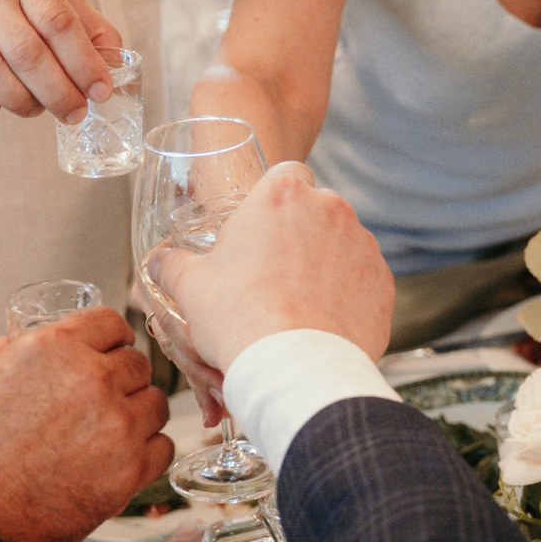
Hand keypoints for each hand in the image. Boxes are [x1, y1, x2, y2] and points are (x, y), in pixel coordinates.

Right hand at [0, 307, 171, 541]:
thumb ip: (4, 350)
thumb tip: (25, 342)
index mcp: (55, 348)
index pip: (110, 323)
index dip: (108, 338)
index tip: (108, 351)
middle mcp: (94, 379)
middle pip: (136, 364)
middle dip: (120, 379)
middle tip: (98, 402)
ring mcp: (118, 425)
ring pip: (155, 404)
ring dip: (136, 414)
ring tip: (108, 434)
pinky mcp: (130, 470)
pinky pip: (162, 448)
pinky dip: (147, 452)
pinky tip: (121, 460)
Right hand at [153, 162, 396, 377]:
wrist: (295, 368)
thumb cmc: (240, 320)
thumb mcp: (190, 287)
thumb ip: (171, 264)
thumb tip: (157, 262)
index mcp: (282, 195)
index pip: (286, 173)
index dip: (275, 199)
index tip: (263, 225)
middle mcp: (331, 209)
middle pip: (315, 211)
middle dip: (298, 235)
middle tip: (272, 273)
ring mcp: (363, 245)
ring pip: (342, 245)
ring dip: (324, 265)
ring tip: (296, 303)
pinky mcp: (383, 282)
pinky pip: (362, 279)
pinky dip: (347, 294)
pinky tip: (322, 320)